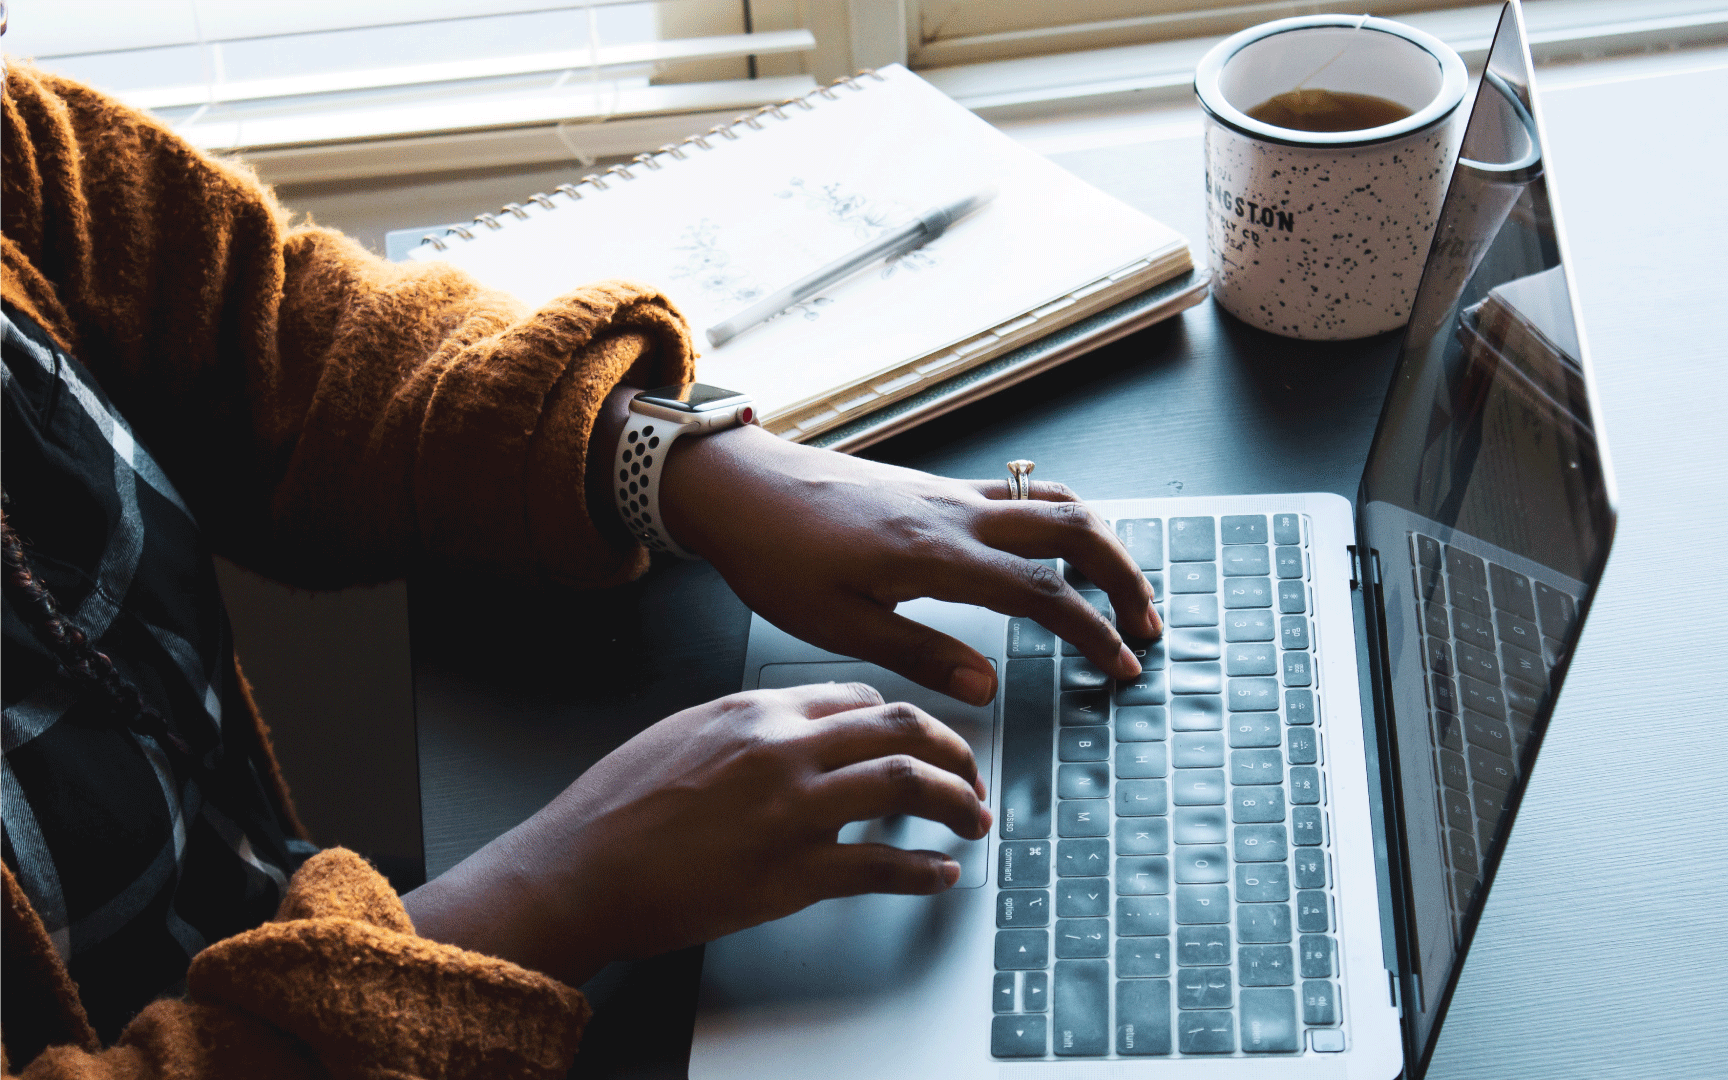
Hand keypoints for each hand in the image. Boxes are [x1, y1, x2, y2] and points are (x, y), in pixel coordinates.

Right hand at [402, 682, 988, 986]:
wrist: (577, 870)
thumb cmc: (615, 808)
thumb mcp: (682, 732)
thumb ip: (748, 726)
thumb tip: (797, 731)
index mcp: (756, 709)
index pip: (861, 698)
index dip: (904, 719)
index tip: (921, 741)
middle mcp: (783, 749)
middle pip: (902, 728)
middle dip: (954, 751)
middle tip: (971, 775)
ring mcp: (791, 811)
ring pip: (908, 785)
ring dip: (958, 802)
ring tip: (974, 820)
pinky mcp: (790, 874)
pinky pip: (881, 866)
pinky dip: (923, 872)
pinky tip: (939, 875)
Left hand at [659, 423, 1160, 705]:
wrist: (740, 486)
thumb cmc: (775, 556)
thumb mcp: (837, 625)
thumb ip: (920, 655)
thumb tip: (989, 688)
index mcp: (936, 554)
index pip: (1043, 592)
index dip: (1092, 631)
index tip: (1121, 666)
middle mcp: (956, 513)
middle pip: (1074, 528)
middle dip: (1124, 575)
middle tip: (1146, 626)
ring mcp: (950, 493)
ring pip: (1054, 501)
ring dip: (1100, 542)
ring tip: (1119, 589)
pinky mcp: (937, 487)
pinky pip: (1021, 494)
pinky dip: (1062, 520)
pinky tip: (1058, 552)